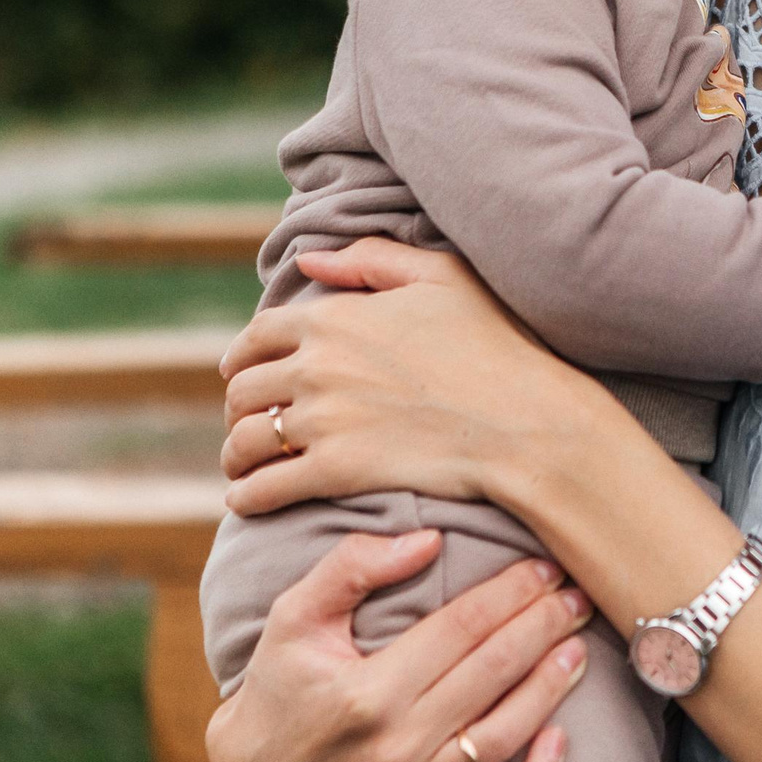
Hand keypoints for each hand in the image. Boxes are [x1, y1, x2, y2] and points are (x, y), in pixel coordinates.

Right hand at [206, 528, 595, 761]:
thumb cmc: (282, 682)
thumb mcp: (296, 614)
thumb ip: (352, 567)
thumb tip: (429, 540)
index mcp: (367, 691)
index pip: (461, 629)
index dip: (510, 593)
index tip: (545, 567)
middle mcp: (395, 747)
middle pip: (492, 674)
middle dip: (543, 628)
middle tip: (579, 597)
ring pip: (503, 737)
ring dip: (550, 689)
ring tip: (578, 649)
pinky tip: (560, 740)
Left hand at [220, 239, 603, 517]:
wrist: (524, 421)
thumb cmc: (494, 345)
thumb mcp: (441, 278)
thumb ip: (371, 260)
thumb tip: (309, 261)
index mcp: (334, 317)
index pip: (258, 335)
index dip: (242, 355)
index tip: (239, 371)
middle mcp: (316, 366)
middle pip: (244, 390)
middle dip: (240, 407)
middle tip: (248, 421)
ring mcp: (323, 420)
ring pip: (246, 440)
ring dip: (237, 453)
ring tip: (244, 465)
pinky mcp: (335, 471)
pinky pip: (265, 488)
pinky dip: (247, 496)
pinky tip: (247, 500)